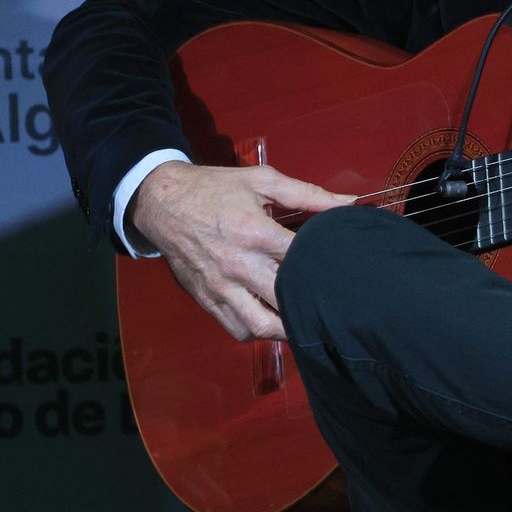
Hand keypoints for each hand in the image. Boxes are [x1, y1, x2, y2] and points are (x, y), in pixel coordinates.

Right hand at [128, 161, 353, 341]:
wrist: (162, 201)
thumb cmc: (216, 188)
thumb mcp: (262, 181)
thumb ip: (307, 194)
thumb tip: (349, 203)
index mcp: (255, 233)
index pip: (301, 260)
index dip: (326, 265)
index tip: (342, 267)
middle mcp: (238, 265)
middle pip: (285, 299)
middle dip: (311, 302)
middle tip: (330, 301)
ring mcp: (221, 287)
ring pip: (261, 325)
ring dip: (286, 327)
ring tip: (302, 317)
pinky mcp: (207, 300)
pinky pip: (237, 329)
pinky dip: (258, 330)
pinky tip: (271, 318)